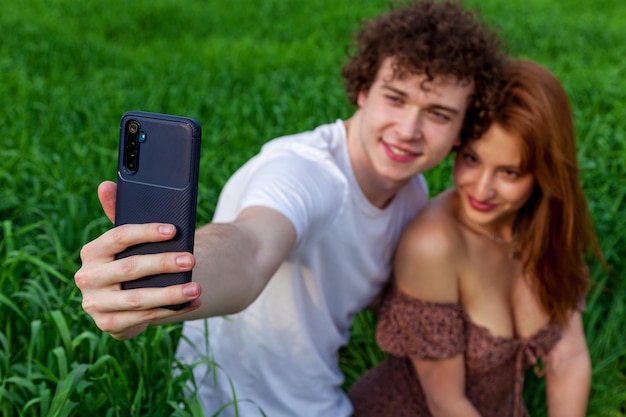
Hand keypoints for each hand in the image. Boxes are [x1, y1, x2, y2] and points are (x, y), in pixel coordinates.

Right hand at [74, 181, 201, 339]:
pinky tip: (192, 302)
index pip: (119, 237)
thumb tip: (107, 184)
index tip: (174, 230)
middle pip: (130, 269)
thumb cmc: (128, 260)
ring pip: (138, 298)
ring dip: (171, 293)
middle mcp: (88, 277)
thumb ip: (119, 214)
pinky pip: (143, 318)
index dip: (146, 232)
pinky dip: (171, 310)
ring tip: (197, 287)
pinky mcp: (107, 324)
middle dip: (163, 264)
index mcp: (92, 251)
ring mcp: (95, 304)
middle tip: (191, 259)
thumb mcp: (125, 240)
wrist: (122, 299)